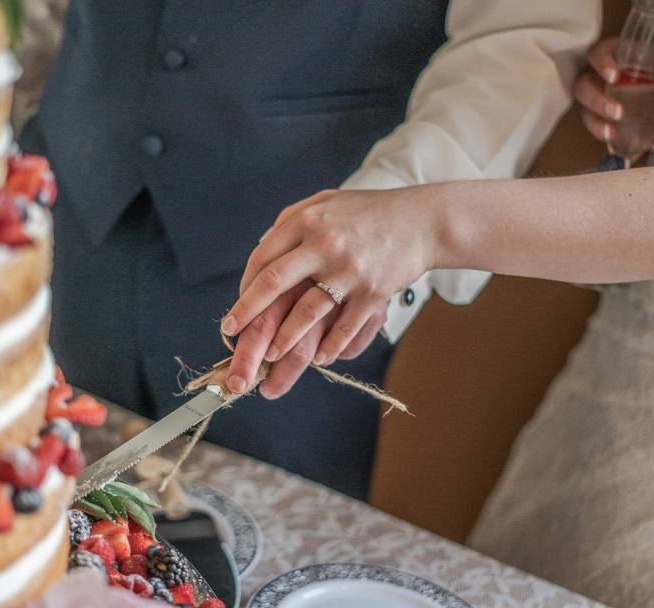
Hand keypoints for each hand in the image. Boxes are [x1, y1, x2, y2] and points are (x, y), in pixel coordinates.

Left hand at [222, 187, 434, 371]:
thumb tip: (262, 247)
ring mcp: (349, 270)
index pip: (263, 257)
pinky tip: (320, 359)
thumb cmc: (369, 212)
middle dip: (248, 312)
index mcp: (307, 221)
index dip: (246, 287)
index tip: (237, 308)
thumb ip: (292, 221)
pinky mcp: (373, 291)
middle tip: (231, 333)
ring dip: (285, 338)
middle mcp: (324, 244)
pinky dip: (330, 347)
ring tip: (272, 354)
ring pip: (306, 311)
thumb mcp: (325, 203)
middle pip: (274, 282)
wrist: (421, 220)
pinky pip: (345, 327)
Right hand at [573, 37, 653, 148]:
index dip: (602, 65)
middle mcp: (594, 77)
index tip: (614, 76)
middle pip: (583, 87)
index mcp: (609, 56)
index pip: (596, 55)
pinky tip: (628, 148)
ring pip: (584, 112)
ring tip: (612, 135)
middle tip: (618, 112)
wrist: (650, 75)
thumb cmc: (650, 64)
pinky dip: (616, 140)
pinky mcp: (597, 117)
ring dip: (597, 125)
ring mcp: (593, 98)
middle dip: (598, 101)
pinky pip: (600, 129)